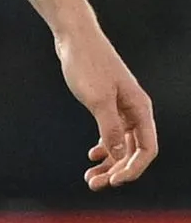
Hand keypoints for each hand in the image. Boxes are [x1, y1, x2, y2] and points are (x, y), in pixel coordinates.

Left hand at [57, 27, 157, 189]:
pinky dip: (104, 147)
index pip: (146, 149)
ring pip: (121, 144)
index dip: (133, 168)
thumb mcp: (97, 99)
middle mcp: (135, 110)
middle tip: (94, 184)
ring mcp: (121, 107)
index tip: (114, 181)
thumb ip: (109, 127)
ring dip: (109, 162)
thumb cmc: (87, 64)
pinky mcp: (106, 104)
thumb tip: (120, 154)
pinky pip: (111, 133)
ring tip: (90, 178)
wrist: (74, 38)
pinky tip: (93, 156)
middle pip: (133, 150)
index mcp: (140, 109)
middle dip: (117, 170)